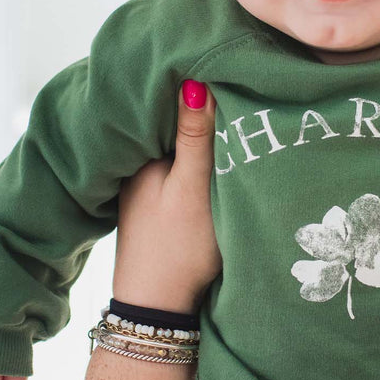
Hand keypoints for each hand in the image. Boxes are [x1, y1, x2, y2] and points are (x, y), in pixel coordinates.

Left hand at [112, 80, 221, 313]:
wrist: (159, 309)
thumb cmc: (178, 247)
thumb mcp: (192, 187)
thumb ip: (195, 138)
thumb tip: (195, 80)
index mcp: (141, 156)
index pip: (169, 106)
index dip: (200, 88)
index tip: (232, 70)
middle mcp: (138, 168)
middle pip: (174, 127)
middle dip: (202, 113)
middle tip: (241, 90)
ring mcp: (147, 190)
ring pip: (179, 150)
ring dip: (201, 139)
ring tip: (236, 118)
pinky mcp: (159, 208)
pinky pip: (181, 171)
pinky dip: (198, 162)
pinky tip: (218, 160)